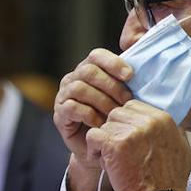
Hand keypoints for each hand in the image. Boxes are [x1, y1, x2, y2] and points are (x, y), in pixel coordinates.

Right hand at [53, 48, 133, 167]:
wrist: (104, 149)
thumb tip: (131, 41)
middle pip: (88, 71)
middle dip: (111, 86)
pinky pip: (71, 107)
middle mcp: (73, 79)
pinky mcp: (59, 114)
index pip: (96, 55)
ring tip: (115, 114)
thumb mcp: (127, 97)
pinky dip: (89, 115)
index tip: (130, 76)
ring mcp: (64, 96)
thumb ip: (130, 74)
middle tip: (127, 101)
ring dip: (101, 101)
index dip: (113, 63)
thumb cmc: (117, 119)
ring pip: (79, 88)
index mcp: (89, 69)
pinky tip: (101, 124)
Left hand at [86, 100, 190, 190]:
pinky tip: (106, 164)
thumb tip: (161, 125)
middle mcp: (148, 121)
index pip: (132, 107)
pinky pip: (93, 136)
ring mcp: (132, 132)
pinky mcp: (116, 145)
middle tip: (119, 153)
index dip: (125, 124)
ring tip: (114, 162)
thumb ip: (169, 131)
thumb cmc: (170, 182)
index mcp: (163, 119)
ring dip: (105, 143)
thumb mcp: (181, 149)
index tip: (127, 141)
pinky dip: (94, 151)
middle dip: (114, 132)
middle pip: (117, 114)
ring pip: (105, 125)